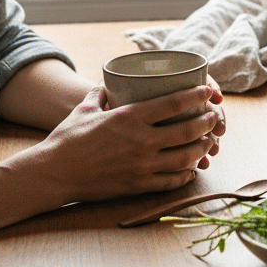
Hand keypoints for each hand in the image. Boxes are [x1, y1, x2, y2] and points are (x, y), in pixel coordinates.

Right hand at [24, 81, 225, 205]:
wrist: (53, 173)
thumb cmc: (67, 138)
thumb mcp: (85, 108)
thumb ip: (101, 93)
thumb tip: (108, 81)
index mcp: (130, 118)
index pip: (174, 103)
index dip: (196, 96)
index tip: (208, 92)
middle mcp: (141, 141)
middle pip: (188, 131)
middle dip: (207, 122)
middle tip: (213, 117)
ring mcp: (142, 165)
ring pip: (186, 157)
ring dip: (202, 148)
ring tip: (208, 141)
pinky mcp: (138, 185)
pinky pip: (171, 181)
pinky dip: (186, 174)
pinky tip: (191, 169)